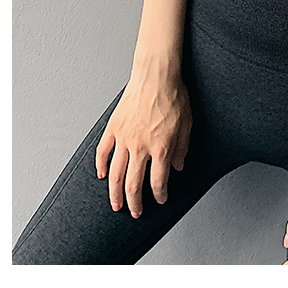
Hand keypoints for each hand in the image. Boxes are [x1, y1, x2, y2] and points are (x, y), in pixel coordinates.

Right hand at [95, 71, 192, 217]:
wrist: (156, 75)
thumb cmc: (174, 95)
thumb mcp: (187, 123)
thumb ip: (182, 147)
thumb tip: (178, 166)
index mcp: (161, 147)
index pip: (158, 181)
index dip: (159, 195)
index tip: (160, 200)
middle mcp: (141, 147)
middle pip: (134, 184)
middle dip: (135, 203)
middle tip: (135, 213)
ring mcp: (124, 138)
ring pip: (116, 174)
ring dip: (115, 193)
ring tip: (116, 205)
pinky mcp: (114, 128)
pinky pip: (103, 152)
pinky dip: (100, 166)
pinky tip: (101, 175)